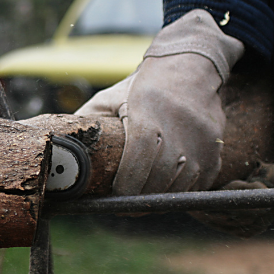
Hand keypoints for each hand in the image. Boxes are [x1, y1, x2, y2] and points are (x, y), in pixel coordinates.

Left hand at [76, 9, 243, 194]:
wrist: (189, 67)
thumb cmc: (141, 88)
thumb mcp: (109, 99)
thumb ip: (85, 123)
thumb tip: (58, 148)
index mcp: (145, 113)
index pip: (138, 158)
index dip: (127, 183)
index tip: (116, 195)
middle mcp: (178, 126)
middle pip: (159, 176)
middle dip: (141, 197)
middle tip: (126, 206)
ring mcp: (201, 138)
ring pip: (181, 183)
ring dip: (161, 196)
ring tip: (144, 199)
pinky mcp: (215, 146)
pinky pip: (201, 181)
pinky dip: (183, 190)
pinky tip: (167, 188)